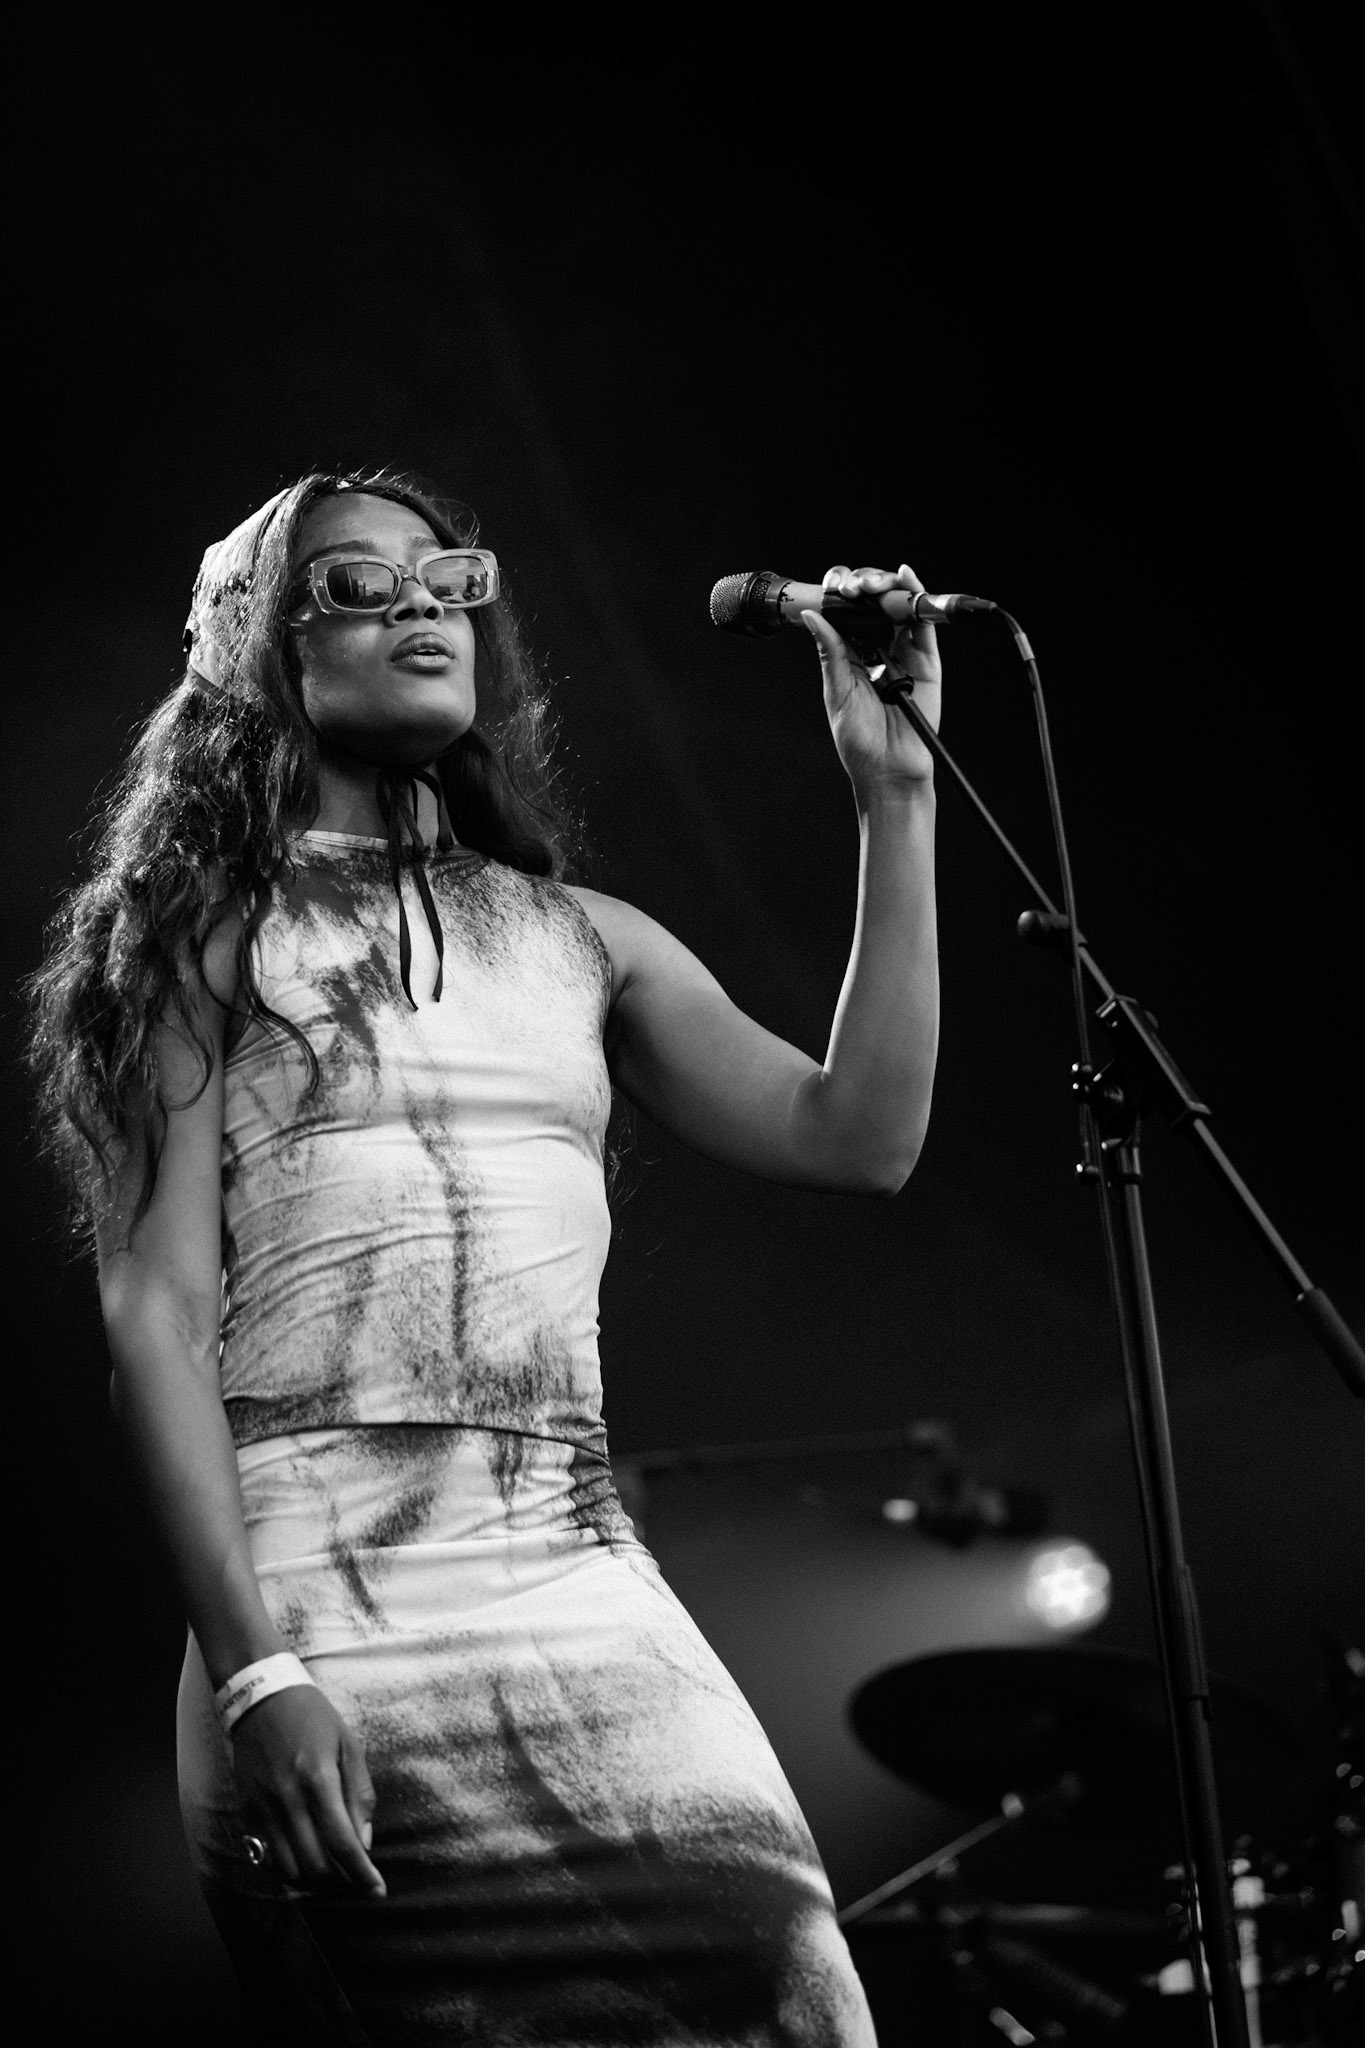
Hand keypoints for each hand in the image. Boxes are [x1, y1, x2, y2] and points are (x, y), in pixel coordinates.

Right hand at [232, 1684, 385, 1896]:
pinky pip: (267, 1858)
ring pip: (289, 1871)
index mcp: (318, 1779)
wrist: (261, 1698)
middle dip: (341, 1883)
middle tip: (357, 1881)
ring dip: (315, 1883)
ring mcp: (263, 1809)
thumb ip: (360, 1794)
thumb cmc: (313, 1718)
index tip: (377, 1891)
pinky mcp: (247, 1812)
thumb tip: (364, 1842)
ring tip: (335, 1875)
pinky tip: (307, 1862)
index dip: (362, 1874)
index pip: (342, 1843)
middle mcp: (287, 1800)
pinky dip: (290, 1870)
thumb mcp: (349, 1745)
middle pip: (315, 1866)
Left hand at [802, 564, 941, 798]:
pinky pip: (924, 624)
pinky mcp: (926, 661)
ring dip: (885, 585)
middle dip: (862, 584)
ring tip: (871, 584)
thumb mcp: (838, 692)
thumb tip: (812, 616)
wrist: (888, 769)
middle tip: (852, 589)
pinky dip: (916, 597)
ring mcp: (903, 652)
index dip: (840, 593)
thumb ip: (830, 652)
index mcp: (851, 654)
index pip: (846, 612)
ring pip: (897, 606)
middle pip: (873, 602)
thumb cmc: (860, 740)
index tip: (832, 588)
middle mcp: (878, 648)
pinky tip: (905, 577)